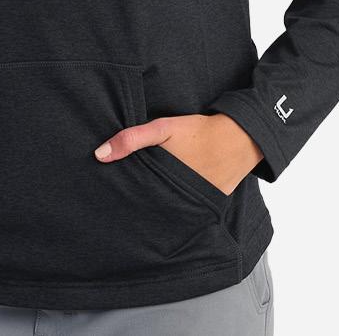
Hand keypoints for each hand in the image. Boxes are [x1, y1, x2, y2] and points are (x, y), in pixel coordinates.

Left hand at [93, 113, 263, 195]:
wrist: (240, 138)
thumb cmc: (198, 132)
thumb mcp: (163, 128)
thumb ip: (132, 139)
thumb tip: (98, 155)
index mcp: (165, 183)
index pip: (136, 200)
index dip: (123, 198)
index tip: (110, 198)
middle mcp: (179, 200)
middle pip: (150, 207)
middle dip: (138, 204)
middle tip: (121, 203)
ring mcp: (195, 206)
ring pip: (168, 210)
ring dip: (157, 206)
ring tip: (140, 204)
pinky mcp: (208, 206)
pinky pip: (187, 210)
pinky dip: (177, 205)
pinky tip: (167, 198)